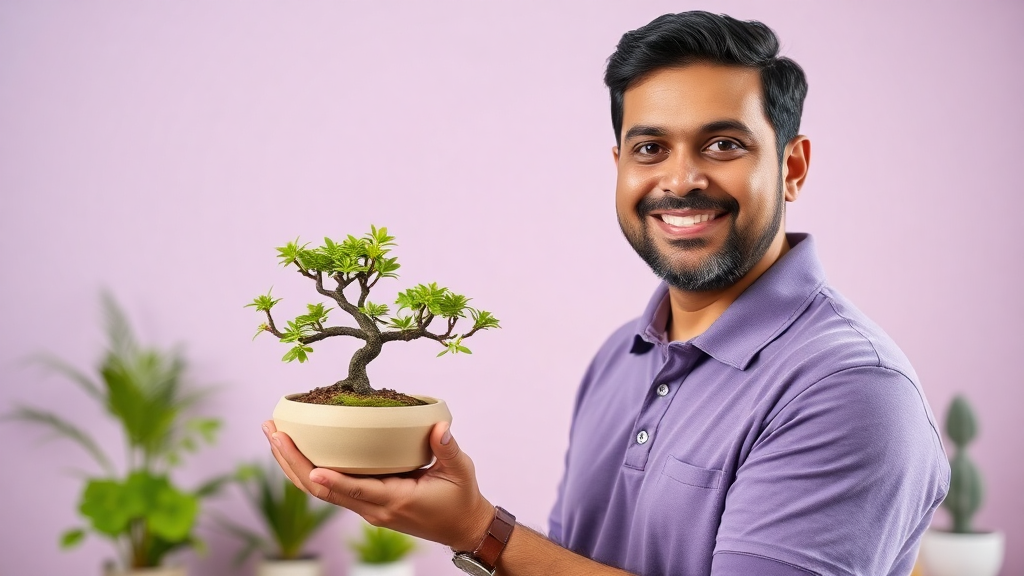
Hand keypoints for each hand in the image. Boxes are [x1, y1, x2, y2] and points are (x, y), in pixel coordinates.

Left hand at [262, 419, 494, 550]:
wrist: (461, 527)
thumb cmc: (461, 499)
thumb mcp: (461, 472)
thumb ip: (448, 449)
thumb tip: (439, 427)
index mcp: (395, 500)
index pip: (357, 491)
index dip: (333, 480)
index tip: (311, 465)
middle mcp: (374, 509)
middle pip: (323, 490)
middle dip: (293, 461)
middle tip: (273, 431)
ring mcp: (366, 508)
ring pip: (320, 491)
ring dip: (293, 464)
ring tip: (274, 435)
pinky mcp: (365, 504)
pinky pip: (330, 490)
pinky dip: (308, 470)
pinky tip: (297, 451)